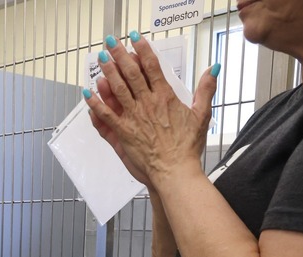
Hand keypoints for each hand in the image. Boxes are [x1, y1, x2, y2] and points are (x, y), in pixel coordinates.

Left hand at [85, 33, 217, 185]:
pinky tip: (88, 92)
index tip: (136, 38)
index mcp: (165, 98)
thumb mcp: (202, 115)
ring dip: (108, 72)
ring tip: (101, 58)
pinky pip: (106, 115)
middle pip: (131, 74)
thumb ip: (206, 89)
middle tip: (111, 41)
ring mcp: (134, 118)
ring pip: (117, 90)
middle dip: (120, 55)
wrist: (175, 171)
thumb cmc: (187, 147)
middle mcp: (148, 104)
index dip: (143, 50)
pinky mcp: (123, 133)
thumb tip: (213, 69)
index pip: (152, 67)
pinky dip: (95, 103)